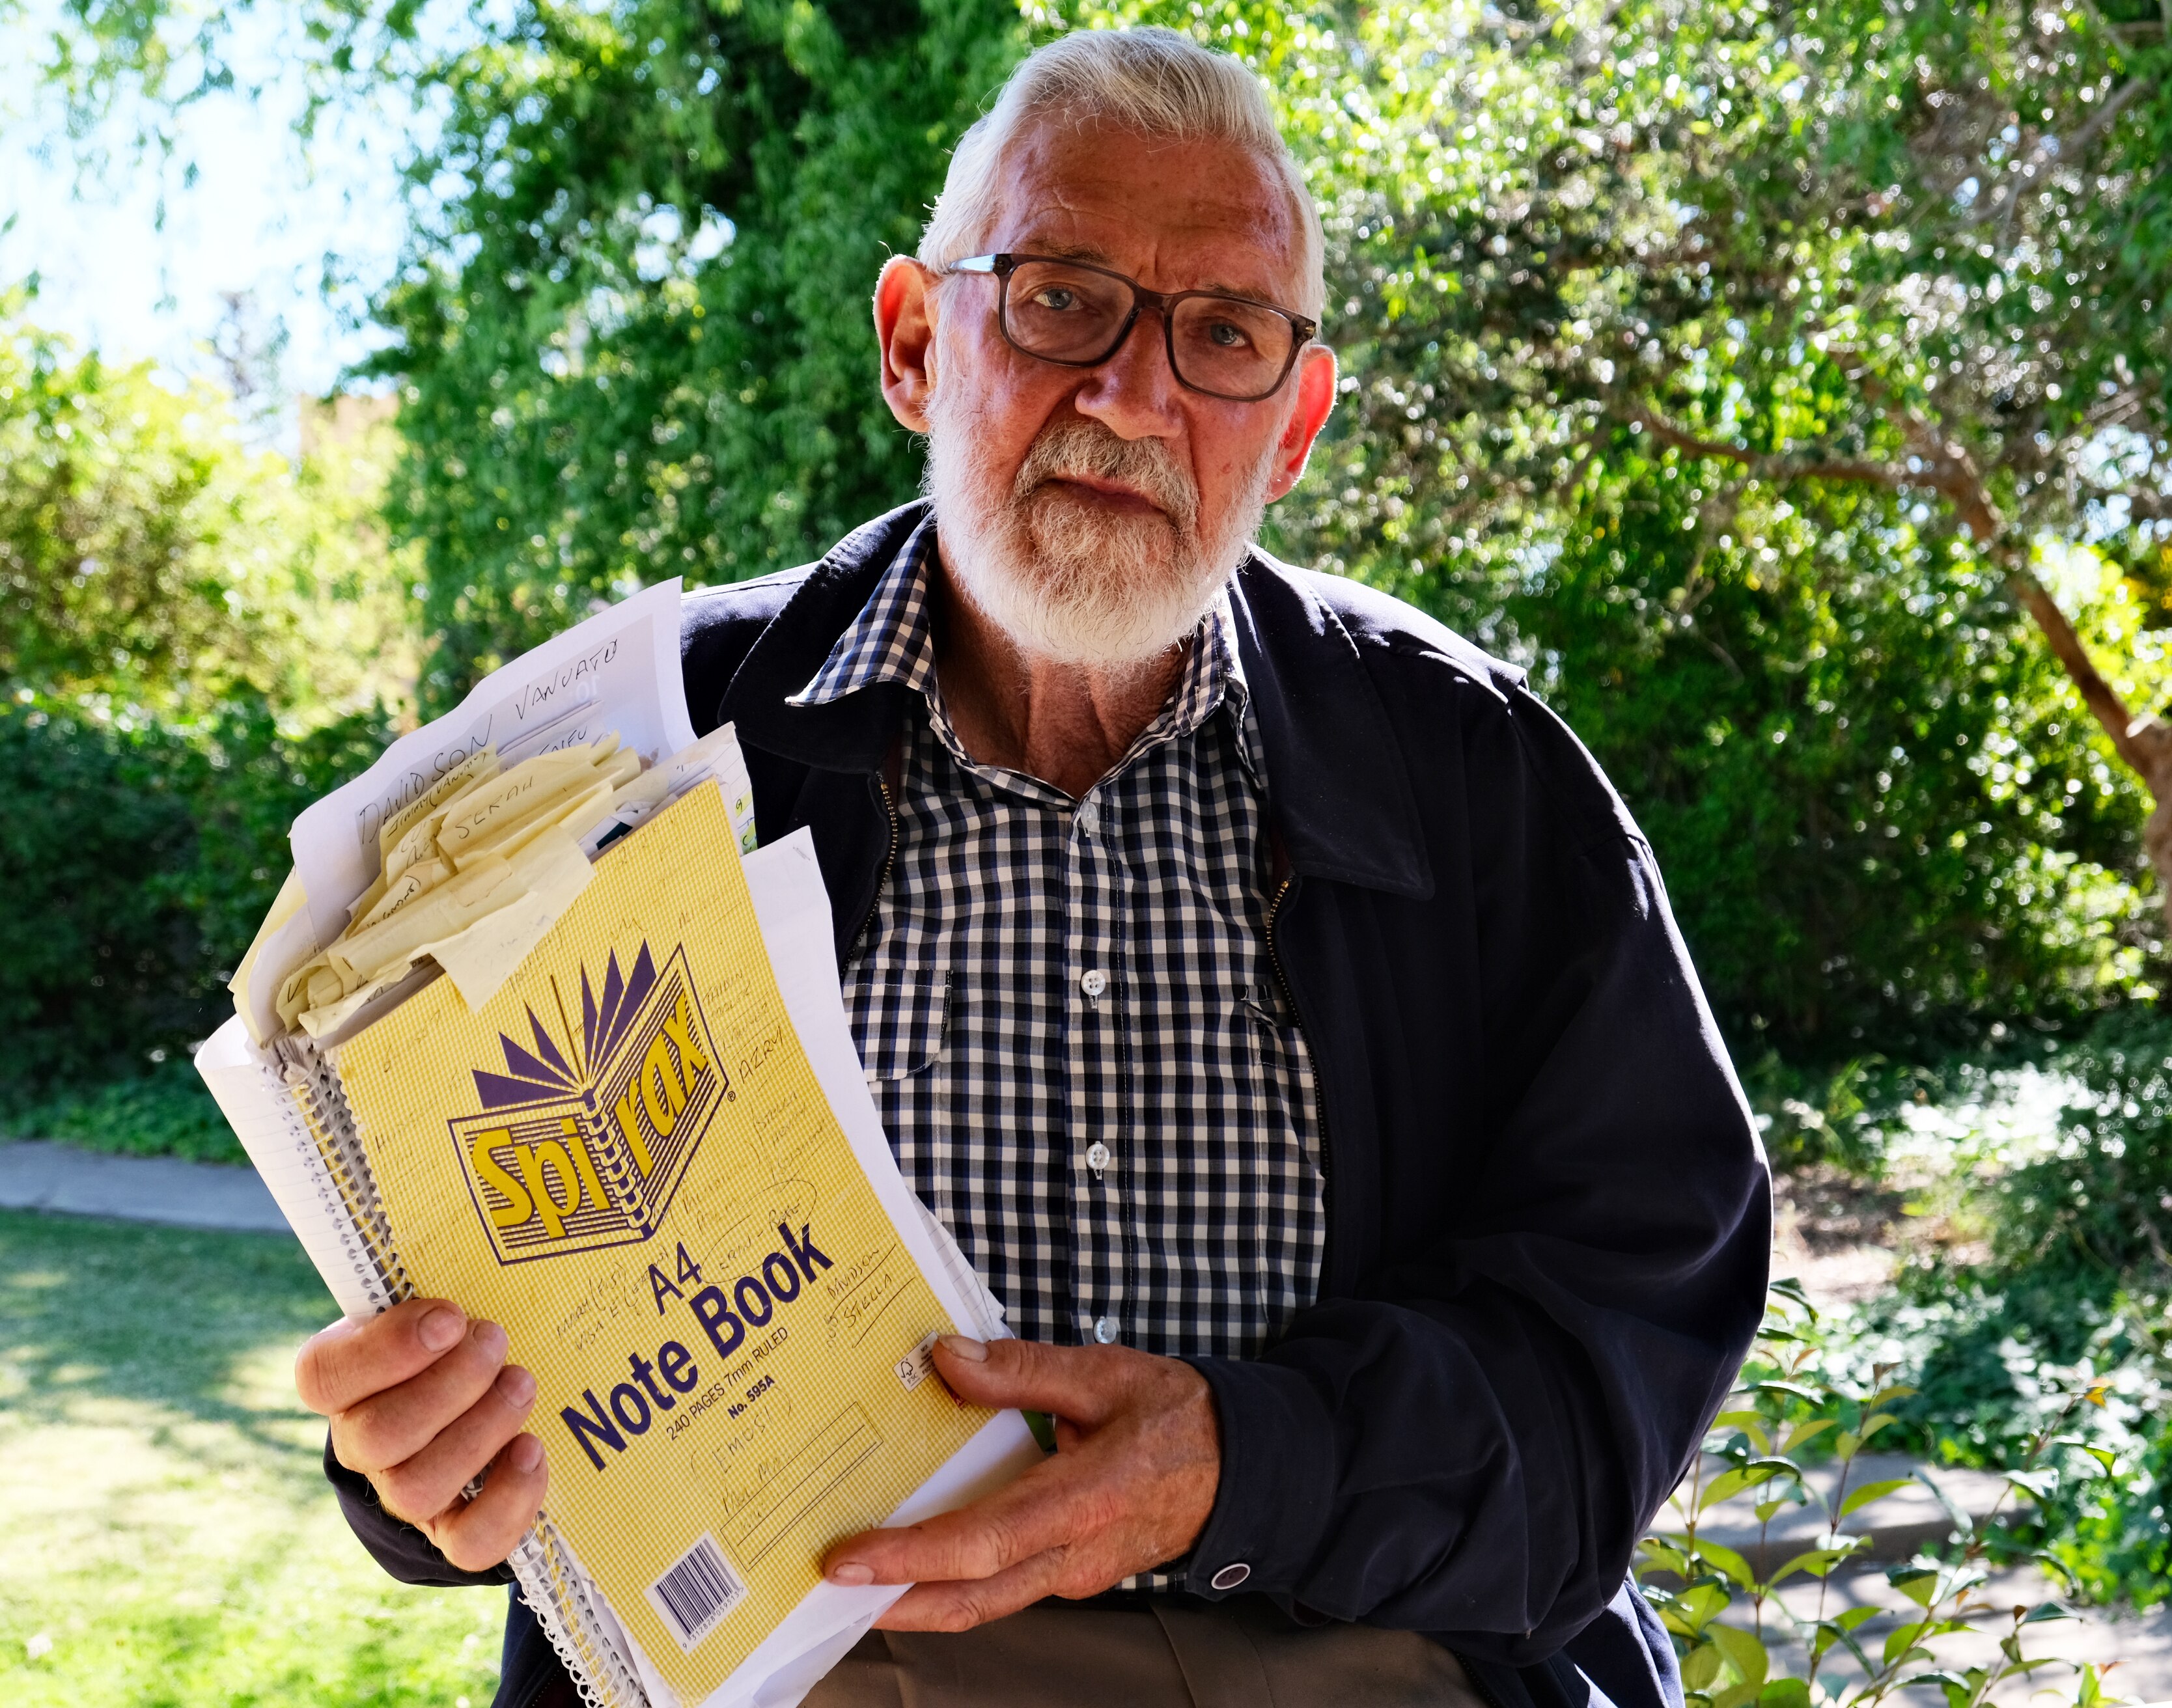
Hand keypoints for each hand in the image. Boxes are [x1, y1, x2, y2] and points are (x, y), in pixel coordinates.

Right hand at [295, 1296, 548, 1571]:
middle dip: (452, 1386)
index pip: (324, 1375)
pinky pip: (467, 1542)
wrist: (474, 1407)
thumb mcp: (439, 1301)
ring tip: (523, 1385)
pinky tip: (532, 1450)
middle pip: (380, 1436)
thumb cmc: (455, 1336)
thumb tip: (494, 1218)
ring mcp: (403, 1491)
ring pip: (417, 1489)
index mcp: (343, 1378)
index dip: (386, 1350)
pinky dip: (508, 1499)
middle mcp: (362, 1441)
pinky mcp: (452, 1530)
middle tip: (497, 1342)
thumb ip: (441, 1274)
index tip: (451, 1316)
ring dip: (481, 1430)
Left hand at [820, 1335, 1220, 1630]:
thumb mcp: (1106, 1373)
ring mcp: (1077, 1573)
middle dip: (895, 1600)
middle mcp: (1077, 1554)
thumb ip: (1023, 1369)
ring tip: (859, 1580)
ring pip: (986, 1600)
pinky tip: (920, 1557)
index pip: (983, 1542)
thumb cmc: (1181, 1417)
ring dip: (919, 1598)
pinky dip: (954, 1580)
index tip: (851, 1559)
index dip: (911, 1556)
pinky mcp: (1075, 1572)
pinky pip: (1005, 1585)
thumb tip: (946, 1358)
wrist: (1246, 1467)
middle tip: (827, 1590)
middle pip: (973, 1597)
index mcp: (1085, 1501)